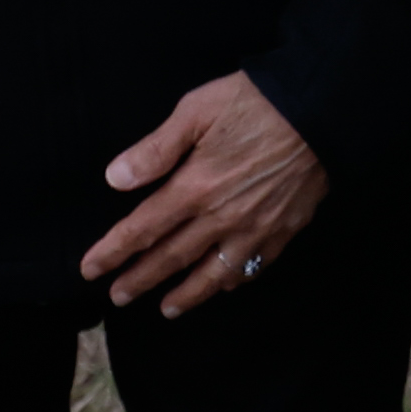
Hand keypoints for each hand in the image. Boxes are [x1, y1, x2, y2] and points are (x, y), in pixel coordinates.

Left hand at [83, 72, 329, 314]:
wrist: (321, 110)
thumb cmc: (254, 102)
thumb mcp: (195, 111)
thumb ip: (155, 150)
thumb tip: (115, 179)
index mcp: (194, 187)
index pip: (142, 229)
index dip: (113, 252)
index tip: (89, 270)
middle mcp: (221, 217)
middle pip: (172, 258)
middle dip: (140, 280)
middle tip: (118, 297)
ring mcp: (254, 229)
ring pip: (212, 274)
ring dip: (186, 295)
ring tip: (165, 308)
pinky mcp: (283, 231)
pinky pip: (252, 267)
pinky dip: (231, 281)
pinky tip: (220, 286)